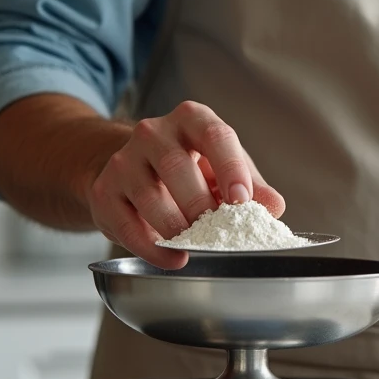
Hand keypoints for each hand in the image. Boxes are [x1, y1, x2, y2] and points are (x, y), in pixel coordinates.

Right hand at [85, 101, 284, 267]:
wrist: (132, 170)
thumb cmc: (190, 168)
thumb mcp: (224, 168)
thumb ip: (252, 186)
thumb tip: (273, 206)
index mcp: (192, 120)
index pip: (215, 135)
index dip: (230, 168)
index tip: (242, 200)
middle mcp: (154, 132)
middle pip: (177, 167)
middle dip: (200, 205)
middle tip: (218, 231)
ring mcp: (125, 160)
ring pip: (149, 197)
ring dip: (177, 228)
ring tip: (195, 245)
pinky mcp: (105, 191)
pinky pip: (128, 224)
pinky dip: (153, 248)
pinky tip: (173, 257)